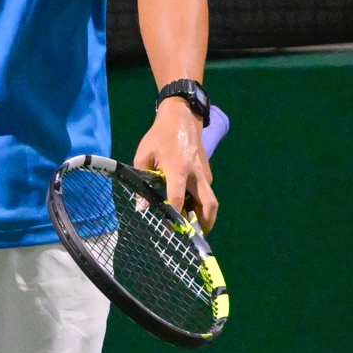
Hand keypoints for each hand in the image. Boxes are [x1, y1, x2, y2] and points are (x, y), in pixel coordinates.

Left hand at [134, 97, 217, 229]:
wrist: (181, 117)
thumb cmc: (159, 136)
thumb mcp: (144, 156)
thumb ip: (142, 183)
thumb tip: (142, 206)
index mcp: (178, 169)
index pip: (179, 198)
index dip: (175, 216)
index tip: (171, 230)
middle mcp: (196, 174)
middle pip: (209, 205)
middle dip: (204, 223)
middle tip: (193, 236)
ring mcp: (205, 173)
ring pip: (211, 200)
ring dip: (204, 216)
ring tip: (191, 226)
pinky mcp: (207, 172)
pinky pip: (207, 192)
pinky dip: (201, 204)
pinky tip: (189, 209)